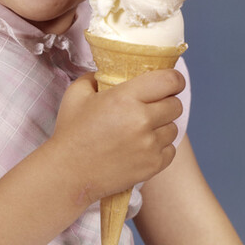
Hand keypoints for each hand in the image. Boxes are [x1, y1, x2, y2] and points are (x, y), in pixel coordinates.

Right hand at [49, 69, 184, 204]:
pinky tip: (143, 146)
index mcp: (125, 98)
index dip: (174, 79)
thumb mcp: (76, 93)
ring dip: (162, 126)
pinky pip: (170, 150)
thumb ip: (95, 77)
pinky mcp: (152, 165)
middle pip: (175, 105)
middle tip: (151, 106)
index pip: (169, 80)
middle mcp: (142, 120)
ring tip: (143, 129)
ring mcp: (149, 145)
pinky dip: (160, 147)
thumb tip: (110, 72)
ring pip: (173, 128)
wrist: (68, 173)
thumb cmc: (71, 132)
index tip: (171, 82)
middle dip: (166, 102)